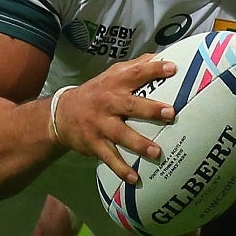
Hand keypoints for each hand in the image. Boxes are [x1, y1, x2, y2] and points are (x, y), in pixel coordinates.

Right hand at [54, 54, 175, 182]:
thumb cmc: (97, 92)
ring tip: (156, 153)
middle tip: (170, 113)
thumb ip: (135, 67)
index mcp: (114, 83)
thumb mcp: (112, 75)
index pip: (136, 73)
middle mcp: (107, 102)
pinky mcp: (94, 143)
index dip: (154, 69)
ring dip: (138, 144)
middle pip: (129, 105)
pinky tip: (135, 179)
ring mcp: (100, 124)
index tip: (173, 68)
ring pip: (120, 135)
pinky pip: (109, 157)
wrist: (62, 113)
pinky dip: (121, 169)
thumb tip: (162, 56)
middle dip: (150, 109)